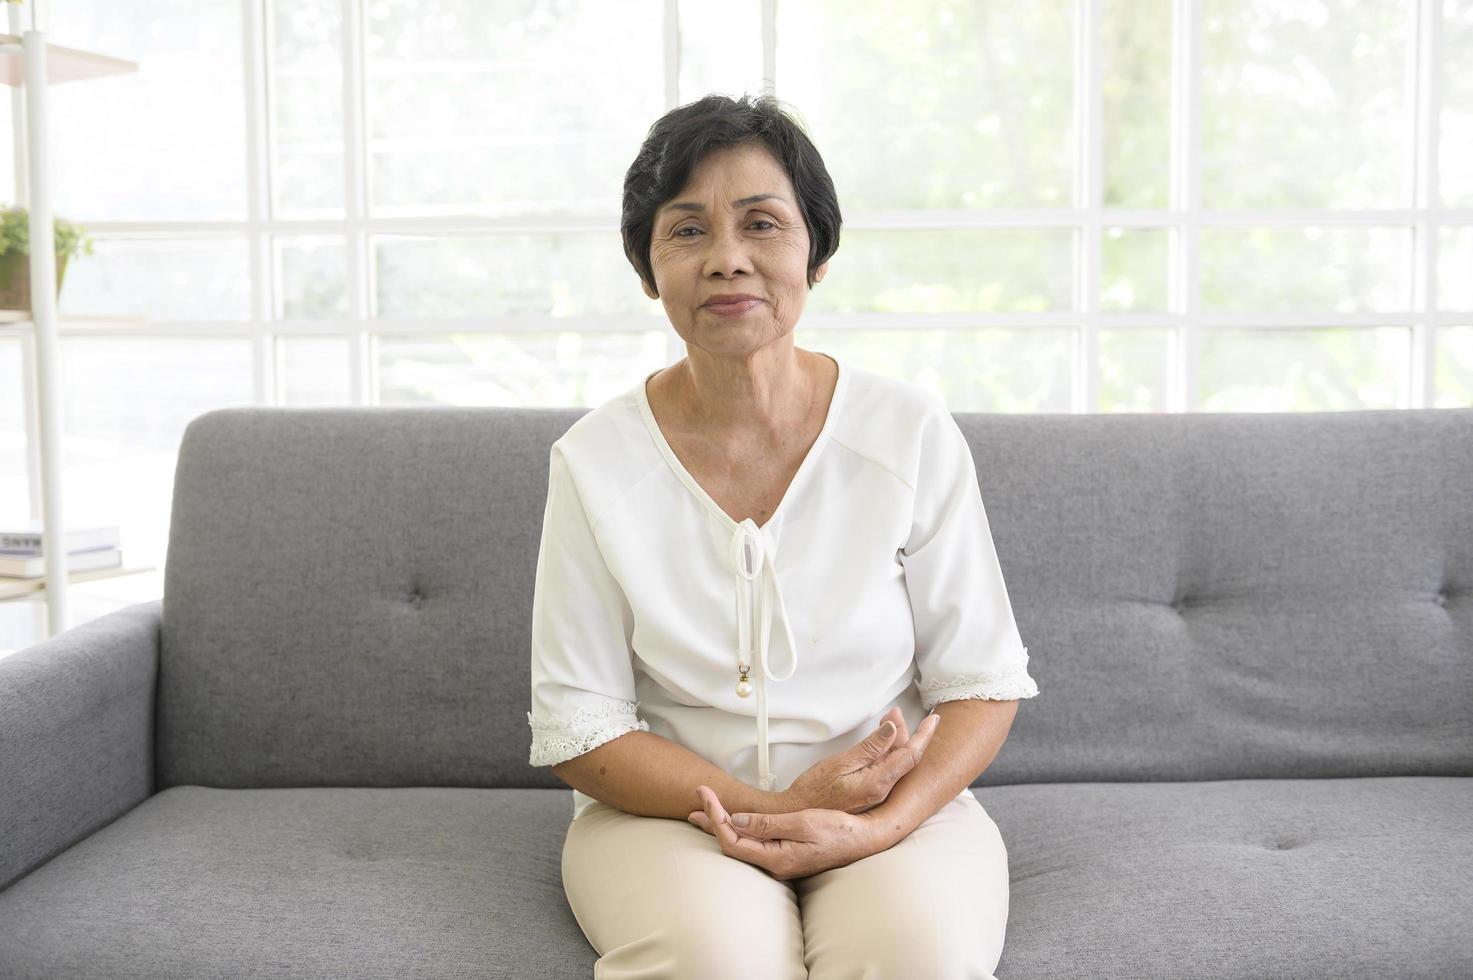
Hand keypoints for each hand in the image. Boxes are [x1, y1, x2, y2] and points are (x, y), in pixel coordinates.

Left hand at [686, 785, 881, 880]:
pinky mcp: (786, 855)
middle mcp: (774, 864)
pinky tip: (735, 822)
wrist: (865, 840)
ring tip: (704, 811)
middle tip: (695, 799)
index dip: (715, 817)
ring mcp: (780, 861)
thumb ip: (768, 825)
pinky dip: (740, 829)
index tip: (706, 793)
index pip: (732, 840)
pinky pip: (754, 843)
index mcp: (776, 858)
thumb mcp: (803, 822)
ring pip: (742, 844)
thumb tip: (735, 821)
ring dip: (723, 825)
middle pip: (732, 844)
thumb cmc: (839, 830)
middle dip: (712, 821)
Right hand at [781, 706, 940, 814]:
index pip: (910, 755)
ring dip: (896, 741)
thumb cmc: (814, 792)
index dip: (924, 735)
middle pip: (904, 757)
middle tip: (896, 712)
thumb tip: (892, 730)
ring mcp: (877, 795)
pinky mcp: (869, 795)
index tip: (933, 719)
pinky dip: (887, 753)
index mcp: (878, 783)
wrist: (797, 816)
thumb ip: (869, 748)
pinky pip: (887, 771)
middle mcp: (882, 791)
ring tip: (890, 720)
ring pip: (896, 763)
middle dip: (906, 732)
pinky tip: (882, 744)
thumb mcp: (840, 763)